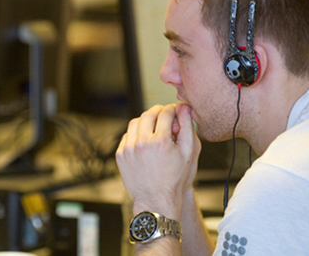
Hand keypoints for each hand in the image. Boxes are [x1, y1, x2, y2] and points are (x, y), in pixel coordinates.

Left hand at [116, 103, 201, 219]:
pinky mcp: (120, 155)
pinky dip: (135, 133)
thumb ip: (187, 127)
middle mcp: (141, 143)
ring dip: (145, 120)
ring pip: (135, 123)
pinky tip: (144, 140)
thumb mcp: (188, 153)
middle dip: (158, 111)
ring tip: (154, 127)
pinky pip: (127, 136)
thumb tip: (184, 108)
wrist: (156, 200)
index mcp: (160, 141)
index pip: (165, 113)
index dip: (172, 109)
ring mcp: (128, 149)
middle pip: (148, 114)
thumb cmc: (175, 180)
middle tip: (164, 114)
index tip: (174, 110)